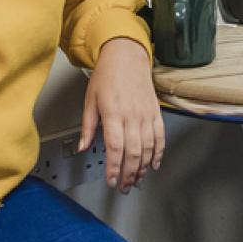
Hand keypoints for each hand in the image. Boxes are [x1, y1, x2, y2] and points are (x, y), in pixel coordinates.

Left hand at [80, 37, 163, 191]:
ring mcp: (145, 114)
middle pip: (133, 152)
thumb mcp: (90, 100)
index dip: (114, 167)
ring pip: (148, 148)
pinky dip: (158, 153)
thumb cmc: (107, 76)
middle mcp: (131, 115)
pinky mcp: (155, 112)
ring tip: (136, 180)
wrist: (127, 55)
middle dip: (128, 173)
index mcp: (113, 113)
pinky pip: (159, 137)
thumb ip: (88, 126)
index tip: (111, 180)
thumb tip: (83, 147)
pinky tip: (153, 164)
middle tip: (123, 186)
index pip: (115, 147)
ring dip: (142, 167)